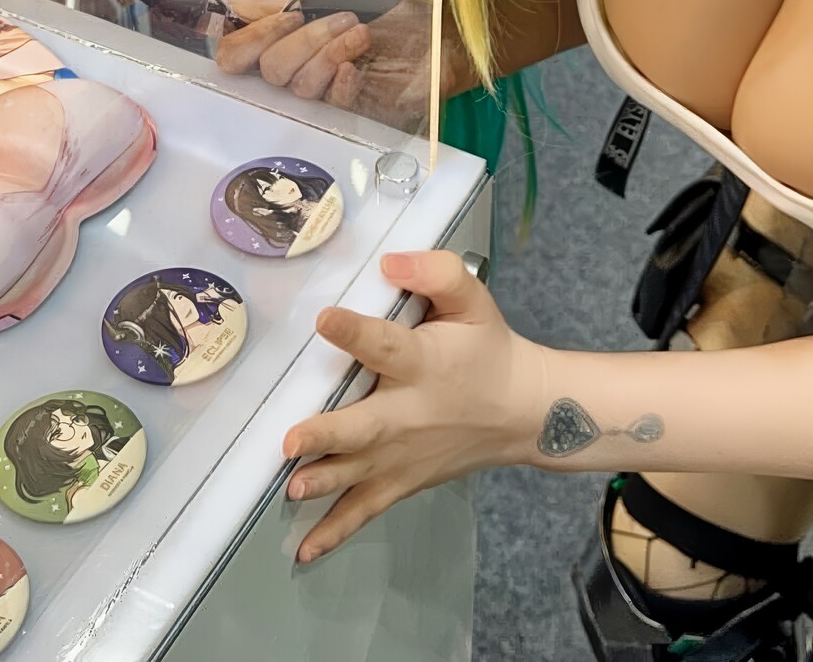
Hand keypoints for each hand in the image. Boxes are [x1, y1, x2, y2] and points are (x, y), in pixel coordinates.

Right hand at [214, 0, 464, 129]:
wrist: (449, 33)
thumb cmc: (401, 7)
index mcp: (290, 38)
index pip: (236, 54)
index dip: (247, 40)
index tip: (286, 15)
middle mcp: (301, 68)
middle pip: (270, 70)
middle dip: (302, 40)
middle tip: (342, 19)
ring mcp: (327, 92)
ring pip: (298, 86)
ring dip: (328, 52)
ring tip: (362, 32)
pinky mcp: (356, 109)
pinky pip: (330, 104)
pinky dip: (340, 83)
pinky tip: (358, 67)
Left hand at [282, 251, 547, 560]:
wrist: (522, 412)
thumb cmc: (488, 347)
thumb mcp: (473, 300)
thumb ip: (436, 273)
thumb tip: (390, 262)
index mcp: (423, 362)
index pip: (387, 346)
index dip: (356, 333)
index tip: (324, 320)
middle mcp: (409, 413)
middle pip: (365, 425)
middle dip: (327, 434)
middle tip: (290, 441)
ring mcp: (403, 456)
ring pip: (358, 472)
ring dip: (324, 482)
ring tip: (291, 489)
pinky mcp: (401, 481)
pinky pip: (367, 509)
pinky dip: (337, 531)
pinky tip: (305, 549)